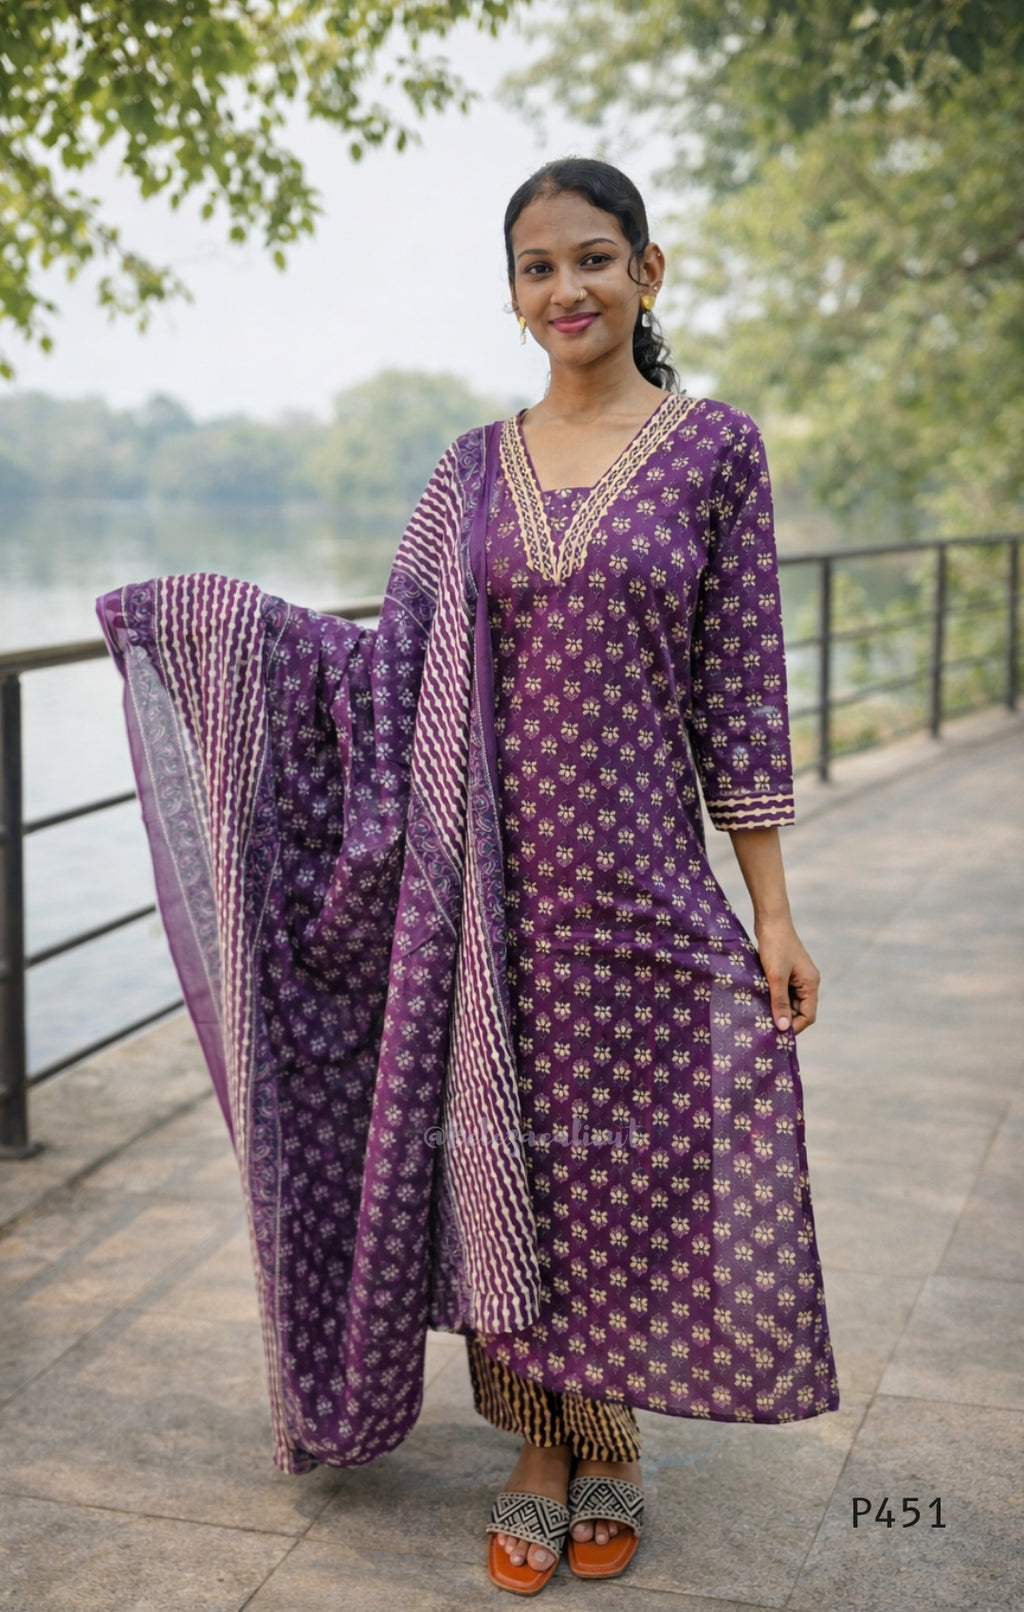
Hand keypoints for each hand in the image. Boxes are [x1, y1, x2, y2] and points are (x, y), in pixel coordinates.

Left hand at [754, 918, 819, 1033]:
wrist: (771, 920)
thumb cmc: (775, 946)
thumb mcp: (775, 977)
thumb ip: (779, 1002)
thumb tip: (782, 1028)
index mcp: (811, 984)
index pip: (808, 1016)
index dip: (793, 1027)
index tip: (775, 1034)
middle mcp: (808, 982)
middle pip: (799, 1011)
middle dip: (783, 1019)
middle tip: (764, 1027)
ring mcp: (798, 977)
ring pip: (789, 1002)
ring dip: (777, 1008)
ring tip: (760, 1016)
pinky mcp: (787, 972)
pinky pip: (783, 992)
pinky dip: (773, 998)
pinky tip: (760, 1001)